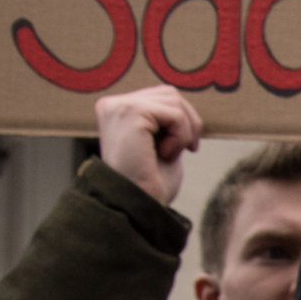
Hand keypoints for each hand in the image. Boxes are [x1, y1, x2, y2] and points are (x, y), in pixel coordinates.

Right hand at [94, 86, 203, 205]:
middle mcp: (112, 104)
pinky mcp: (130, 113)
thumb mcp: (161, 144)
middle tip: (188, 149)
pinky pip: (174, 113)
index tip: (188, 146)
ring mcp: (119, 107)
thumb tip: (186, 106)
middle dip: (188, 122)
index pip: (161, 95)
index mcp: (116, 110)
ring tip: (171, 153)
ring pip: (174, 100)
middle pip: (169, 93)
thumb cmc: (150, 183)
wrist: (138, 206)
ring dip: (184, 131)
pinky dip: (180, 136)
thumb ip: (166, 122)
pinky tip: (166, 154)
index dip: (183, 119)